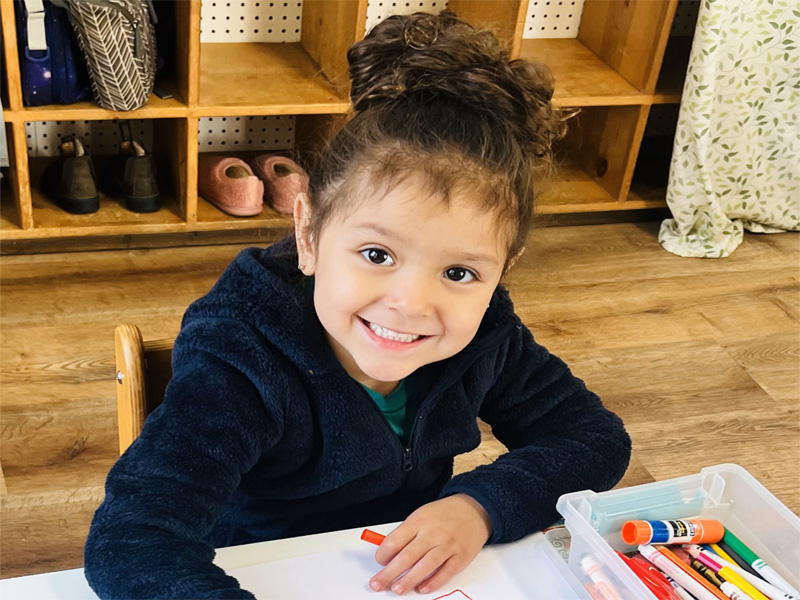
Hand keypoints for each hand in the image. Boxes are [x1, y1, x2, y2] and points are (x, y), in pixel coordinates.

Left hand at [368, 494, 491, 594]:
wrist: (474, 509)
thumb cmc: (443, 515)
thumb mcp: (420, 515)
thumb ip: (405, 534)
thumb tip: (387, 554)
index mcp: (419, 521)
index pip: (395, 540)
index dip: (383, 554)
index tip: (380, 562)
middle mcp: (432, 533)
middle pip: (407, 556)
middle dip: (390, 573)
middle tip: (378, 583)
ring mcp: (448, 545)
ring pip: (426, 566)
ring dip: (409, 580)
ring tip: (397, 589)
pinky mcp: (461, 556)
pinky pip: (446, 572)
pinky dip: (433, 582)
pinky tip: (422, 589)